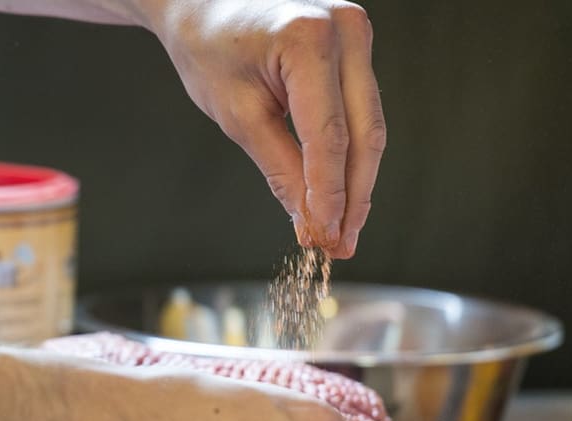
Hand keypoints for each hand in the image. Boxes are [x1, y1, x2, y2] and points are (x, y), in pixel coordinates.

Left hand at [143, 0, 385, 257]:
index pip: (330, 136)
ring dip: (357, 184)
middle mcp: (345, 30)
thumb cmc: (208, 48)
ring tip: (343, 231)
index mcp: (308, 39)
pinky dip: (350, 156)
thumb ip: (281, 170)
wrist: (202, 3)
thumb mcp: (239, 115)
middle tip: (341, 245)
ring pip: (369, 127)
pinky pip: (360, 112)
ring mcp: (356, 34)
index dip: (330, 195)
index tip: (325, 238)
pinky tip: (342, 195)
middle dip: (353, 198)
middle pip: (364, 134)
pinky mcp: (355, 46)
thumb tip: (311, 223)